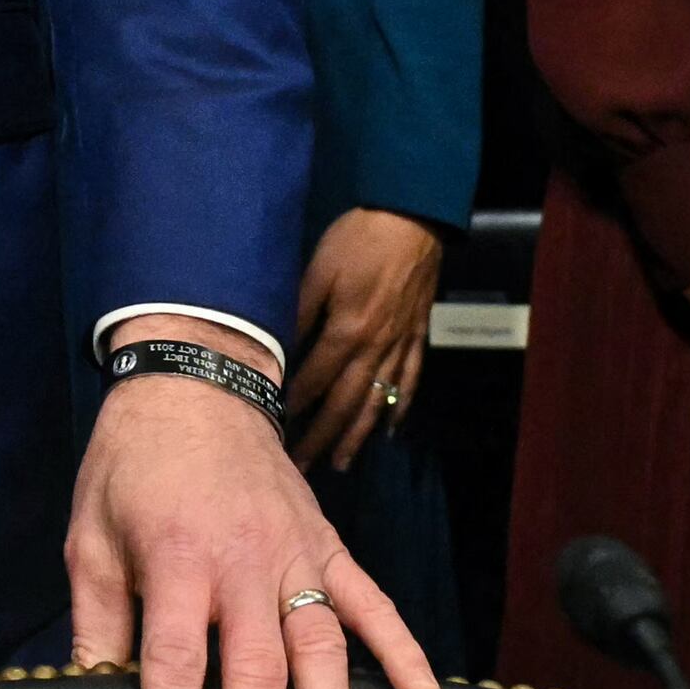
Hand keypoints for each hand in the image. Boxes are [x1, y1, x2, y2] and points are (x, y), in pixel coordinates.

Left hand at [67, 328, 438, 688]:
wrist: (193, 385)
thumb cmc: (131, 468)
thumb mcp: (91, 538)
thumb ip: (99, 621)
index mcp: (177, 559)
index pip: (172, 660)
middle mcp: (244, 562)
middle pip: (252, 669)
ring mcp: (294, 555)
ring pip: (320, 647)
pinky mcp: (327, 547)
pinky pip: (372, 602)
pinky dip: (402, 648)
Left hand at [280, 211, 442, 471]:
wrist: (412, 220)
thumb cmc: (357, 240)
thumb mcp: (318, 270)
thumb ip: (298, 312)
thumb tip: (276, 347)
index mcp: (347, 331)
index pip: (314, 380)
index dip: (293, 407)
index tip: (273, 431)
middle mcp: (375, 348)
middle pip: (345, 402)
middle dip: (322, 438)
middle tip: (302, 468)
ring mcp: (400, 345)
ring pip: (376, 400)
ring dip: (357, 435)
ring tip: (342, 463)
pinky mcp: (417, 337)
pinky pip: (409, 381)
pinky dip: (398, 409)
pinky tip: (389, 429)